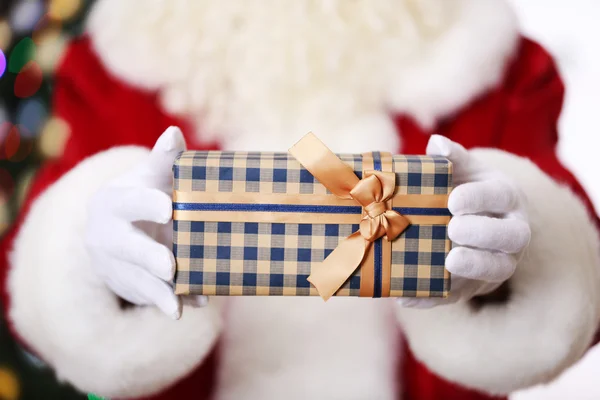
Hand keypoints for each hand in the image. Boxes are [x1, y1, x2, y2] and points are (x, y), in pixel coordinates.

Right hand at [85, 127, 205, 318]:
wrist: (113, 229)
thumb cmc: (142, 195)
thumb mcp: (149, 177)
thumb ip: (164, 160)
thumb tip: (174, 132)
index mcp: (112, 201)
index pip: (128, 201)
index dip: (147, 203)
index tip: (169, 207)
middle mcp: (105, 234)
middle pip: (126, 247)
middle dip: (148, 256)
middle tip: (170, 265)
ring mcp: (111, 264)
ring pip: (134, 278)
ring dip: (160, 290)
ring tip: (181, 302)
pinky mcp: (123, 284)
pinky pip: (144, 296)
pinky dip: (166, 302)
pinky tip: (186, 309)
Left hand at [397, 135, 530, 307]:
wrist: (474, 223)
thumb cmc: (466, 191)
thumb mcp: (464, 172)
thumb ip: (453, 159)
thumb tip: (436, 143)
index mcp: (507, 199)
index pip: (502, 197)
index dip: (480, 198)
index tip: (454, 200)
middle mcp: (511, 232)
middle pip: (512, 236)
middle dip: (485, 233)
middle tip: (454, 228)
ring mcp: (497, 262)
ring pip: (496, 269)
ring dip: (474, 267)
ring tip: (449, 260)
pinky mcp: (475, 286)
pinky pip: (459, 295)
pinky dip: (434, 297)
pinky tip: (407, 296)